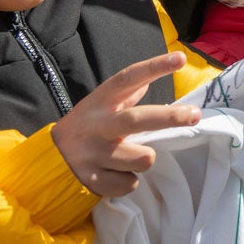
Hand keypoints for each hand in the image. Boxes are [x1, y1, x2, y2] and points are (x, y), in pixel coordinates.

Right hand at [51, 51, 200, 196]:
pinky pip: (129, 184)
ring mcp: (92, 153)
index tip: (180, 59)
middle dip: (169, 117)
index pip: (129, 78)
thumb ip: (129, 91)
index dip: (154, 67)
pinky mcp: (90, 179)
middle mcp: (97, 125)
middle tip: (195, 115)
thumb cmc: (88, 126)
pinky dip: (129, 181)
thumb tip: (154, 75)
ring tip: (131, 156)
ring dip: (145, 158)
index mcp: (102, 101)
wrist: (48, 159)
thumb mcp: (103, 103)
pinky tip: (116, 173)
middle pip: (136, 120)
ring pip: (142, 159)